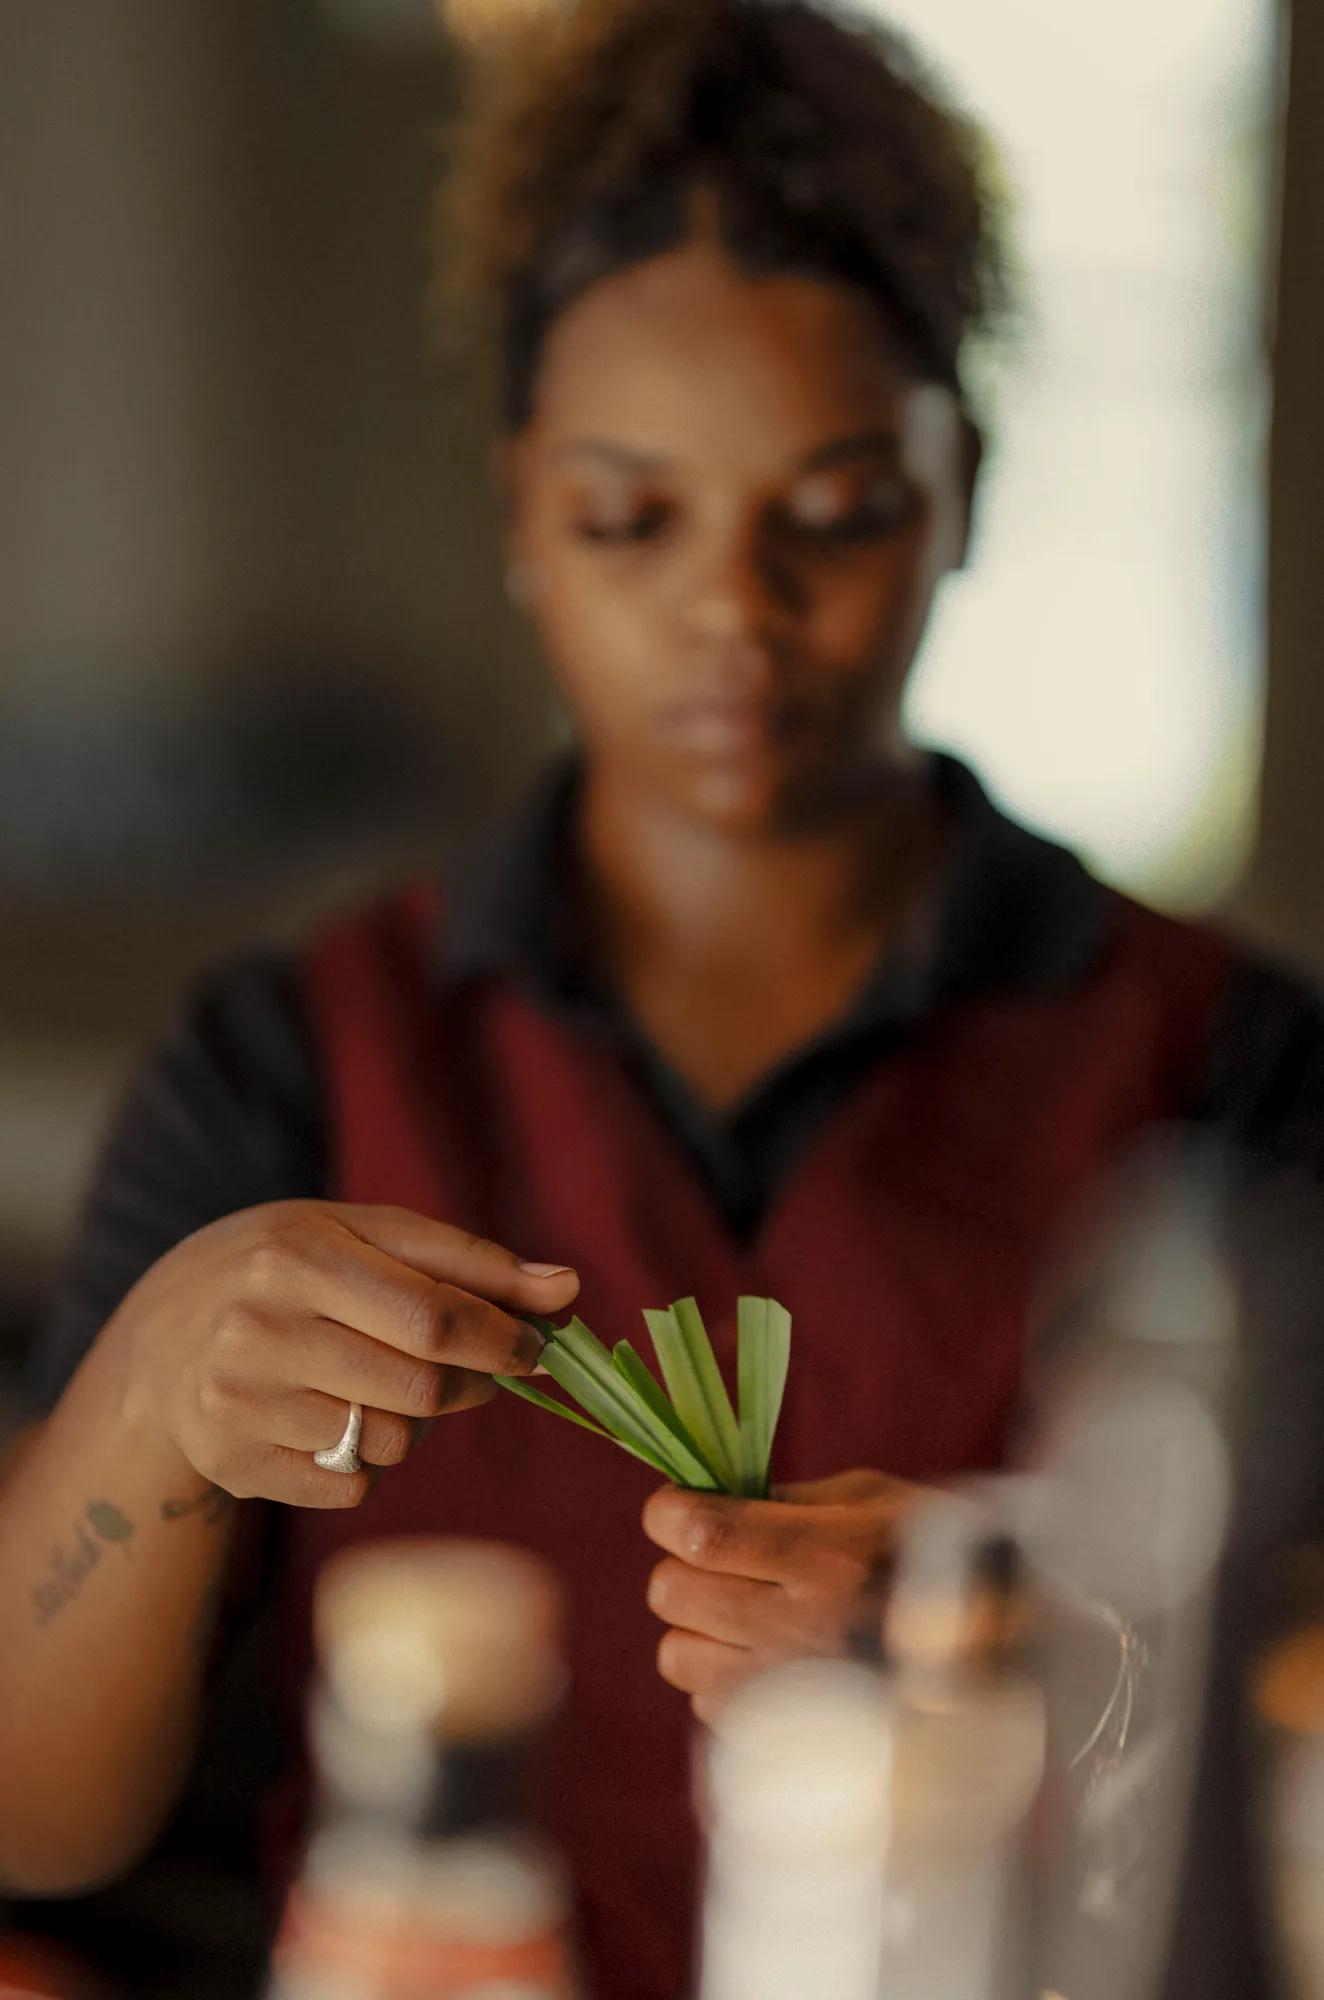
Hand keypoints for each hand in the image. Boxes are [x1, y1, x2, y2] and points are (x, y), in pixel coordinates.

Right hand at [113, 1201, 577, 1509]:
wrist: (161, 1334)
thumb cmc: (288, 1268)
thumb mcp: (363, 1236)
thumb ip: (468, 1261)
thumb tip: (566, 1289)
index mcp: (296, 1257)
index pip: (432, 1316)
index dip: (502, 1339)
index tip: (540, 1347)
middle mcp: (258, 1331)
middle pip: (419, 1390)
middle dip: (471, 1385)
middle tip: (478, 1371)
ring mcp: (239, 1405)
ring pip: (391, 1444)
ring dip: (416, 1423)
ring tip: (381, 1383)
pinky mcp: (232, 1464)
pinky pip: (351, 1486)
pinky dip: (367, 1462)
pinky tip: (333, 1418)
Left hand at [643, 1468, 920, 1724]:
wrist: (1012, 1655)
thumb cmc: (945, 1556)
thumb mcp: (879, 1499)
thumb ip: (791, 1500)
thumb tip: (713, 1500)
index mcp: (828, 1557)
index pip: (705, 1534)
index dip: (670, 1514)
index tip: (672, 1510)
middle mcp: (805, 1630)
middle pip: (674, 1593)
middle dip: (684, 1566)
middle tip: (717, 1560)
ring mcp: (796, 1694)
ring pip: (677, 1656)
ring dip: (697, 1628)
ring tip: (741, 1615)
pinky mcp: (793, 1743)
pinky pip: (709, 1705)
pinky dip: (723, 1679)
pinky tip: (767, 1662)